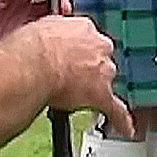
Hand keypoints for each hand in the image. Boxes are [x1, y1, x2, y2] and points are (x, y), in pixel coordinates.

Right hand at [25, 15, 131, 134]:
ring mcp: (103, 72)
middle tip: (69, 77)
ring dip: (94, 89)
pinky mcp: (100, 95)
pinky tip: (124, 129)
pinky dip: (120, 121)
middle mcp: (99, 47)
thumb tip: (49, 41)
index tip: (72, 57)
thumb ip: (54, 35)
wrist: (33, 65)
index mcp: (85, 28)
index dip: (79, 52)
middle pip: (100, 61)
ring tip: (74, 96)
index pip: (89, 40)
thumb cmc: (32, 48)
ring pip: (105, 82)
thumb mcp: (43, 28)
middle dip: (88, 70)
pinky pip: (116, 110)